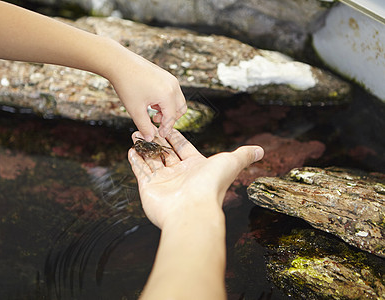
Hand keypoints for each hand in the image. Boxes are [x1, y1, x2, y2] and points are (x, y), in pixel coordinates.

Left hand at [109, 51, 186, 140]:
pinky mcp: (166, 76)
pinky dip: (165, 101)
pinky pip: (172, 92)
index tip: (159, 135)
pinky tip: (151, 101)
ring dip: (168, 110)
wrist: (120, 63)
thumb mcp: (135, 110)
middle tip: (155, 122)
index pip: (172, 118)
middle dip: (170, 119)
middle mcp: (173, 86)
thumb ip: (145, 126)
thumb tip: (150, 138)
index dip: (166, 128)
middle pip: (180, 109)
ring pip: (177, 100)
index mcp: (167, 95)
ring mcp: (170, 79)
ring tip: (151, 111)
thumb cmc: (127, 85)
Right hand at [128, 129, 263, 227]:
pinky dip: (135, 161)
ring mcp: (163, 182)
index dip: (175, 137)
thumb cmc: (211, 187)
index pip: (183, 148)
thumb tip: (261, 150)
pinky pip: (140, 171)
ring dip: (144, 147)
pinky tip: (131, 150)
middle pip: (166, 153)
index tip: (167, 125)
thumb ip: (243, 154)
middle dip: (157, 140)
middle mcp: (179, 175)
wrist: (192, 211)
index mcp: (196, 167)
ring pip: (151, 160)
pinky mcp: (149, 188)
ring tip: (136, 133)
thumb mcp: (231, 163)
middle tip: (148, 126)